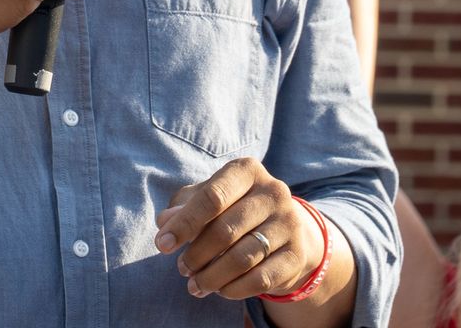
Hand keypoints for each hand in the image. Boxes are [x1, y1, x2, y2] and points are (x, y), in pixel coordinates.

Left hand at [153, 158, 324, 300]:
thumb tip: (165, 222)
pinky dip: (234, 289)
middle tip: (182, 269)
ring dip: (212, 277)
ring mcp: (289, 222)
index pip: (212, 197)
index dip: (184, 223)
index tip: (162, 245)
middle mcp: (273, 192)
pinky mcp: (298, 254)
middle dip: (196, 254)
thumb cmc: (236, 209)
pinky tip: (220, 290)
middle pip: (225, 230)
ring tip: (195, 285)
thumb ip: (185, 206)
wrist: (288, 231)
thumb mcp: (210, 199)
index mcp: (247, 170)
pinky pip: (260, 279)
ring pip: (242, 258)